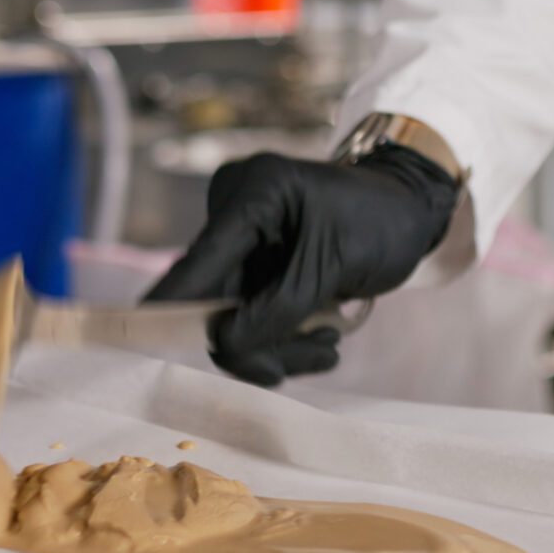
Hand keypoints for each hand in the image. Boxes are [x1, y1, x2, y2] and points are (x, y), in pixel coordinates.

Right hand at [143, 144, 458, 385]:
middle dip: (259, 340)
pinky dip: (285, 332)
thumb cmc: (381, 223)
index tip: (141, 333)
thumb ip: (278, 309)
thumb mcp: (333, 269)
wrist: (412, 210)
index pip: (200, 258)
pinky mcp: (257, 260)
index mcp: (254, 193)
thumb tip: (222, 345)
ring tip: (329, 346)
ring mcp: (244, 237)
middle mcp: (237, 210)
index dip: (172, 301)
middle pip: (217, 297)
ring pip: (236, 313)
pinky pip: (253, 309)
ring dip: (280, 343)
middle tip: (316, 359)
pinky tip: (324, 335)